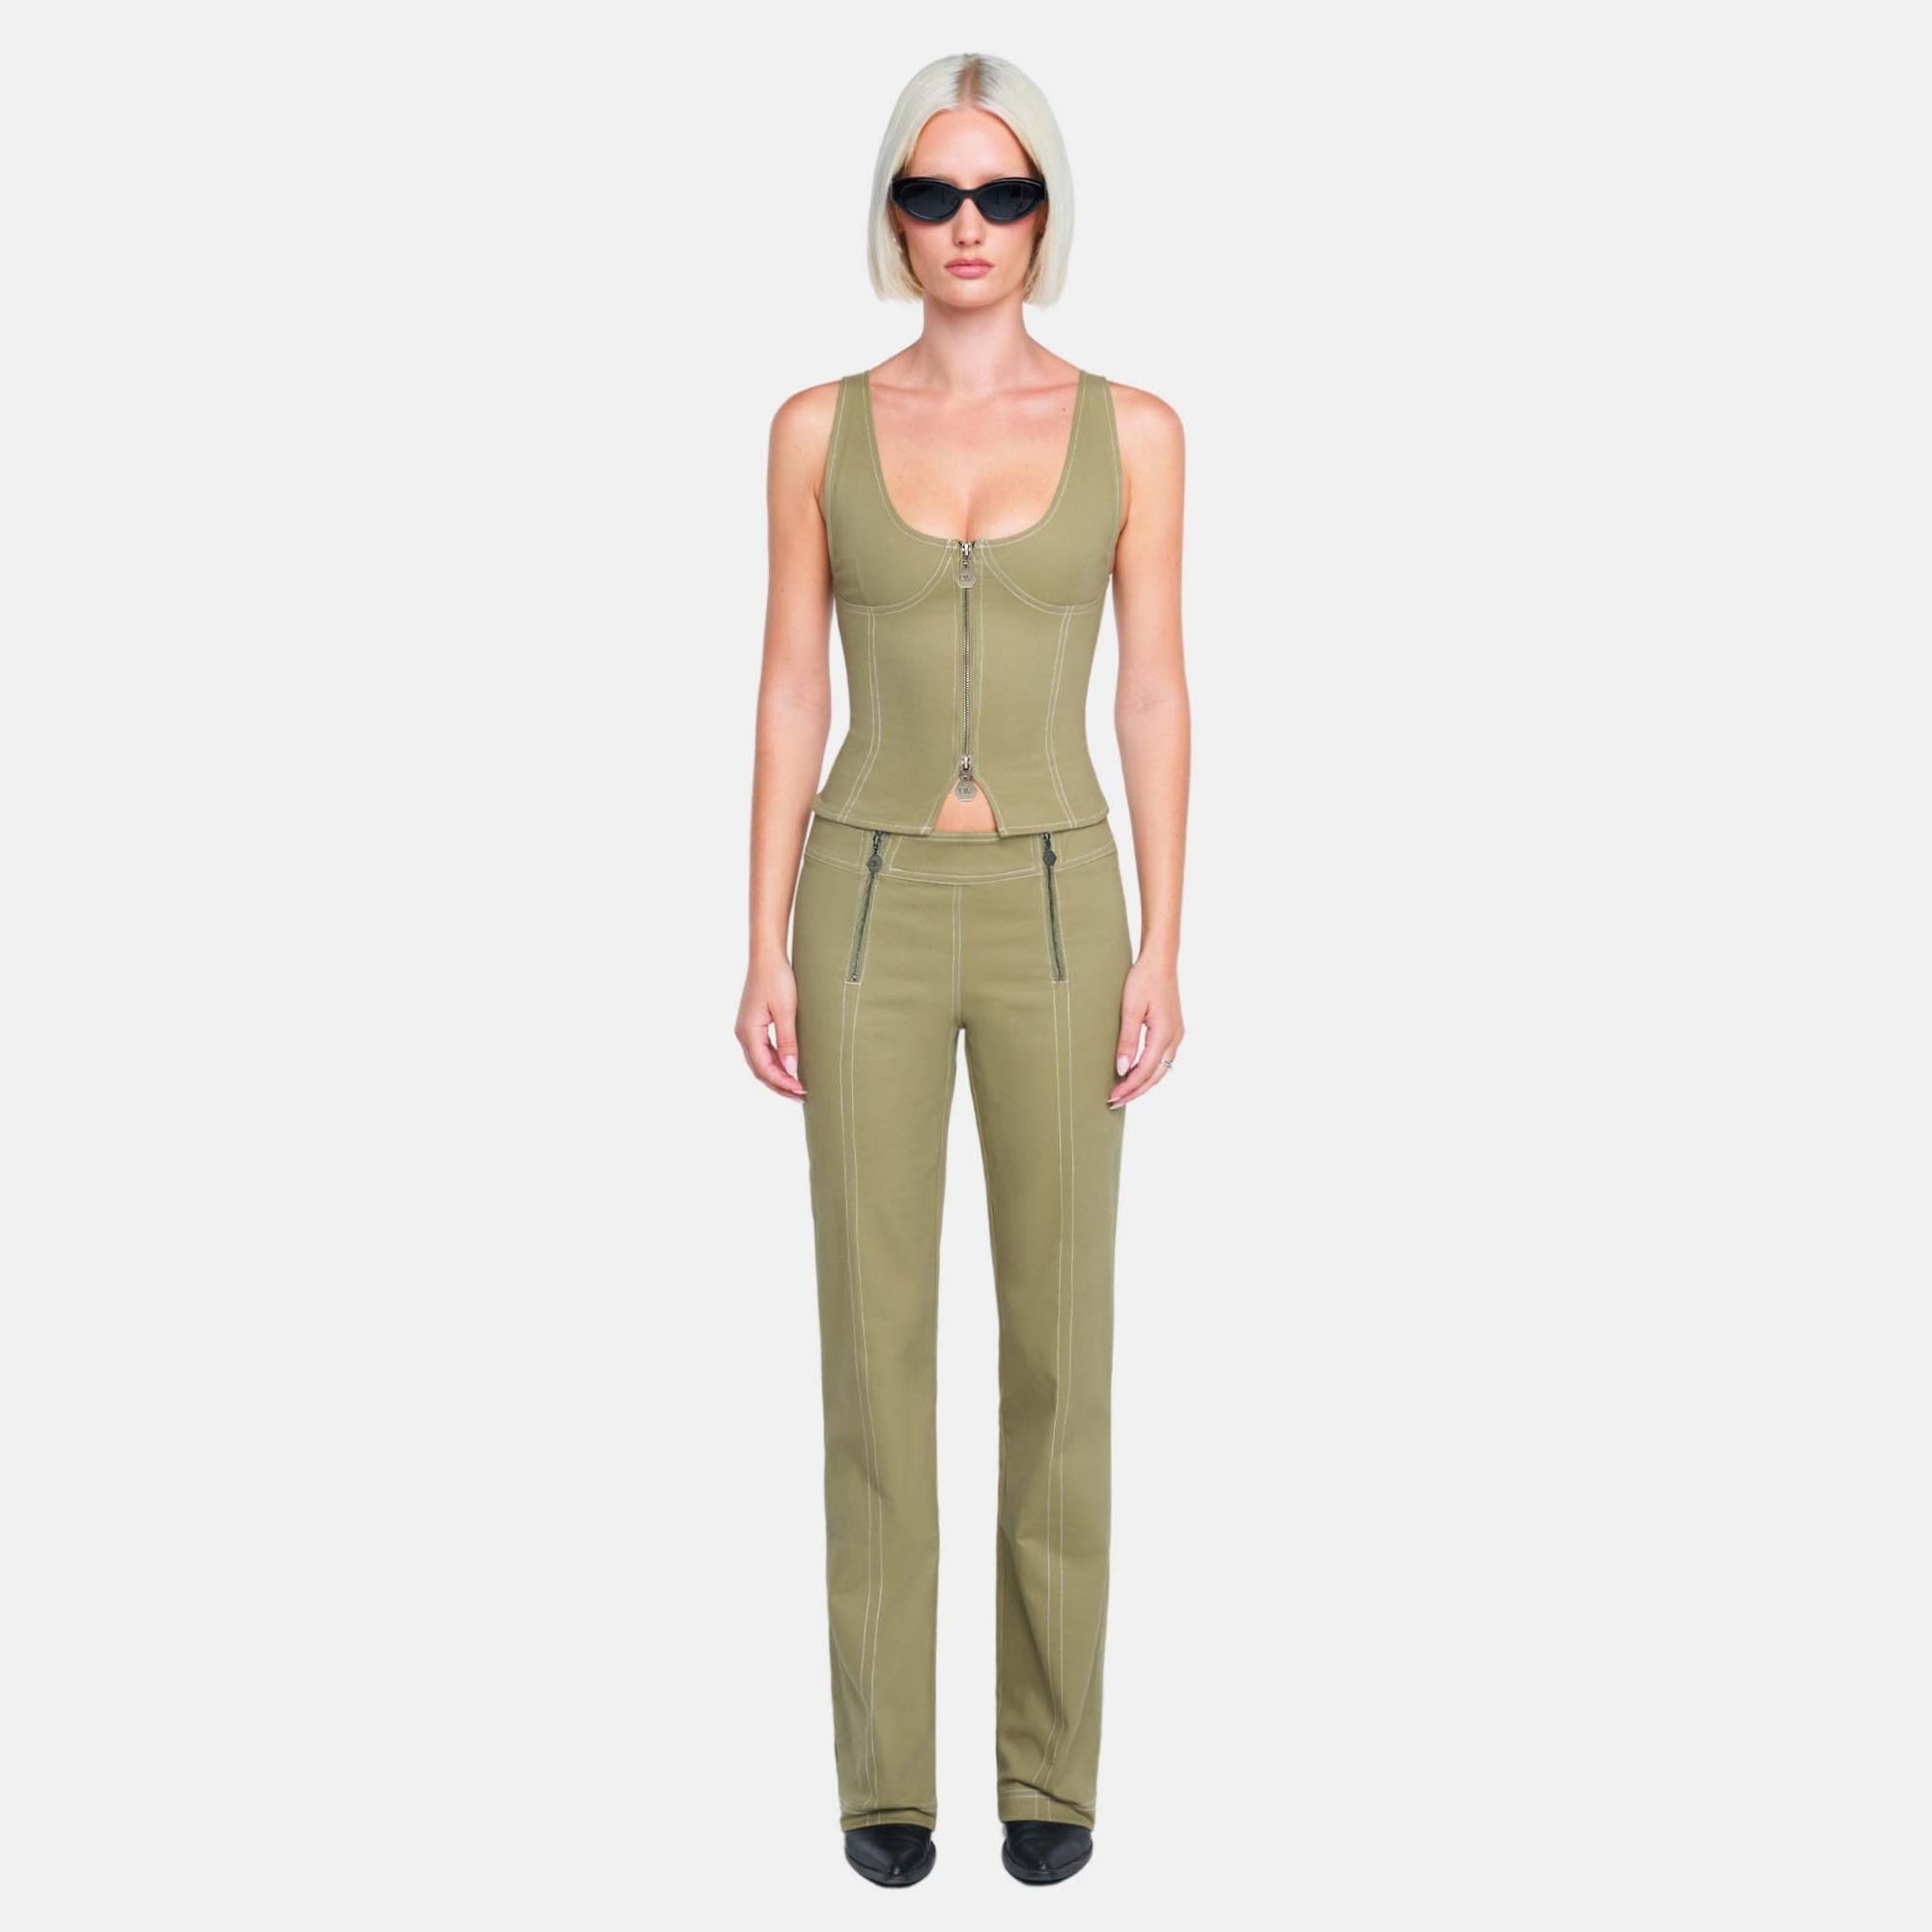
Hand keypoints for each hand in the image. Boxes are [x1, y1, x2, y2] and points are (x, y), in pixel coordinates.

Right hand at [737, 955, 806, 1100]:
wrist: (767, 957)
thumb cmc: (777, 979)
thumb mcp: (786, 1011)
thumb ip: (788, 1041)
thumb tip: (791, 1070)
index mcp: (748, 1032)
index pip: (764, 1067)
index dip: (782, 1082)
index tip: (801, 1090)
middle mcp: (743, 1034)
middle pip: (760, 1069)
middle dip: (779, 1084)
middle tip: (801, 1095)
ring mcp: (747, 1030)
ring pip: (760, 1062)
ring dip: (777, 1075)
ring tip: (796, 1086)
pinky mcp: (753, 1025)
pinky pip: (762, 1051)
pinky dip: (775, 1063)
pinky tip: (788, 1067)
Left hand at [1109, 954, 1182, 1106]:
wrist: (1160, 961)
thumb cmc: (1144, 980)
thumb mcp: (1131, 1010)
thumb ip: (1127, 1040)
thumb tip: (1122, 1069)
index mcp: (1165, 1034)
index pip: (1146, 1070)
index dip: (1129, 1086)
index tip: (1113, 1096)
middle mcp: (1175, 1037)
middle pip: (1156, 1075)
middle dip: (1136, 1090)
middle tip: (1115, 1102)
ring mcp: (1176, 1034)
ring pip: (1161, 1069)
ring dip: (1143, 1082)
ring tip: (1123, 1092)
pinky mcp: (1173, 1029)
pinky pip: (1162, 1058)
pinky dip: (1149, 1070)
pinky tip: (1135, 1073)